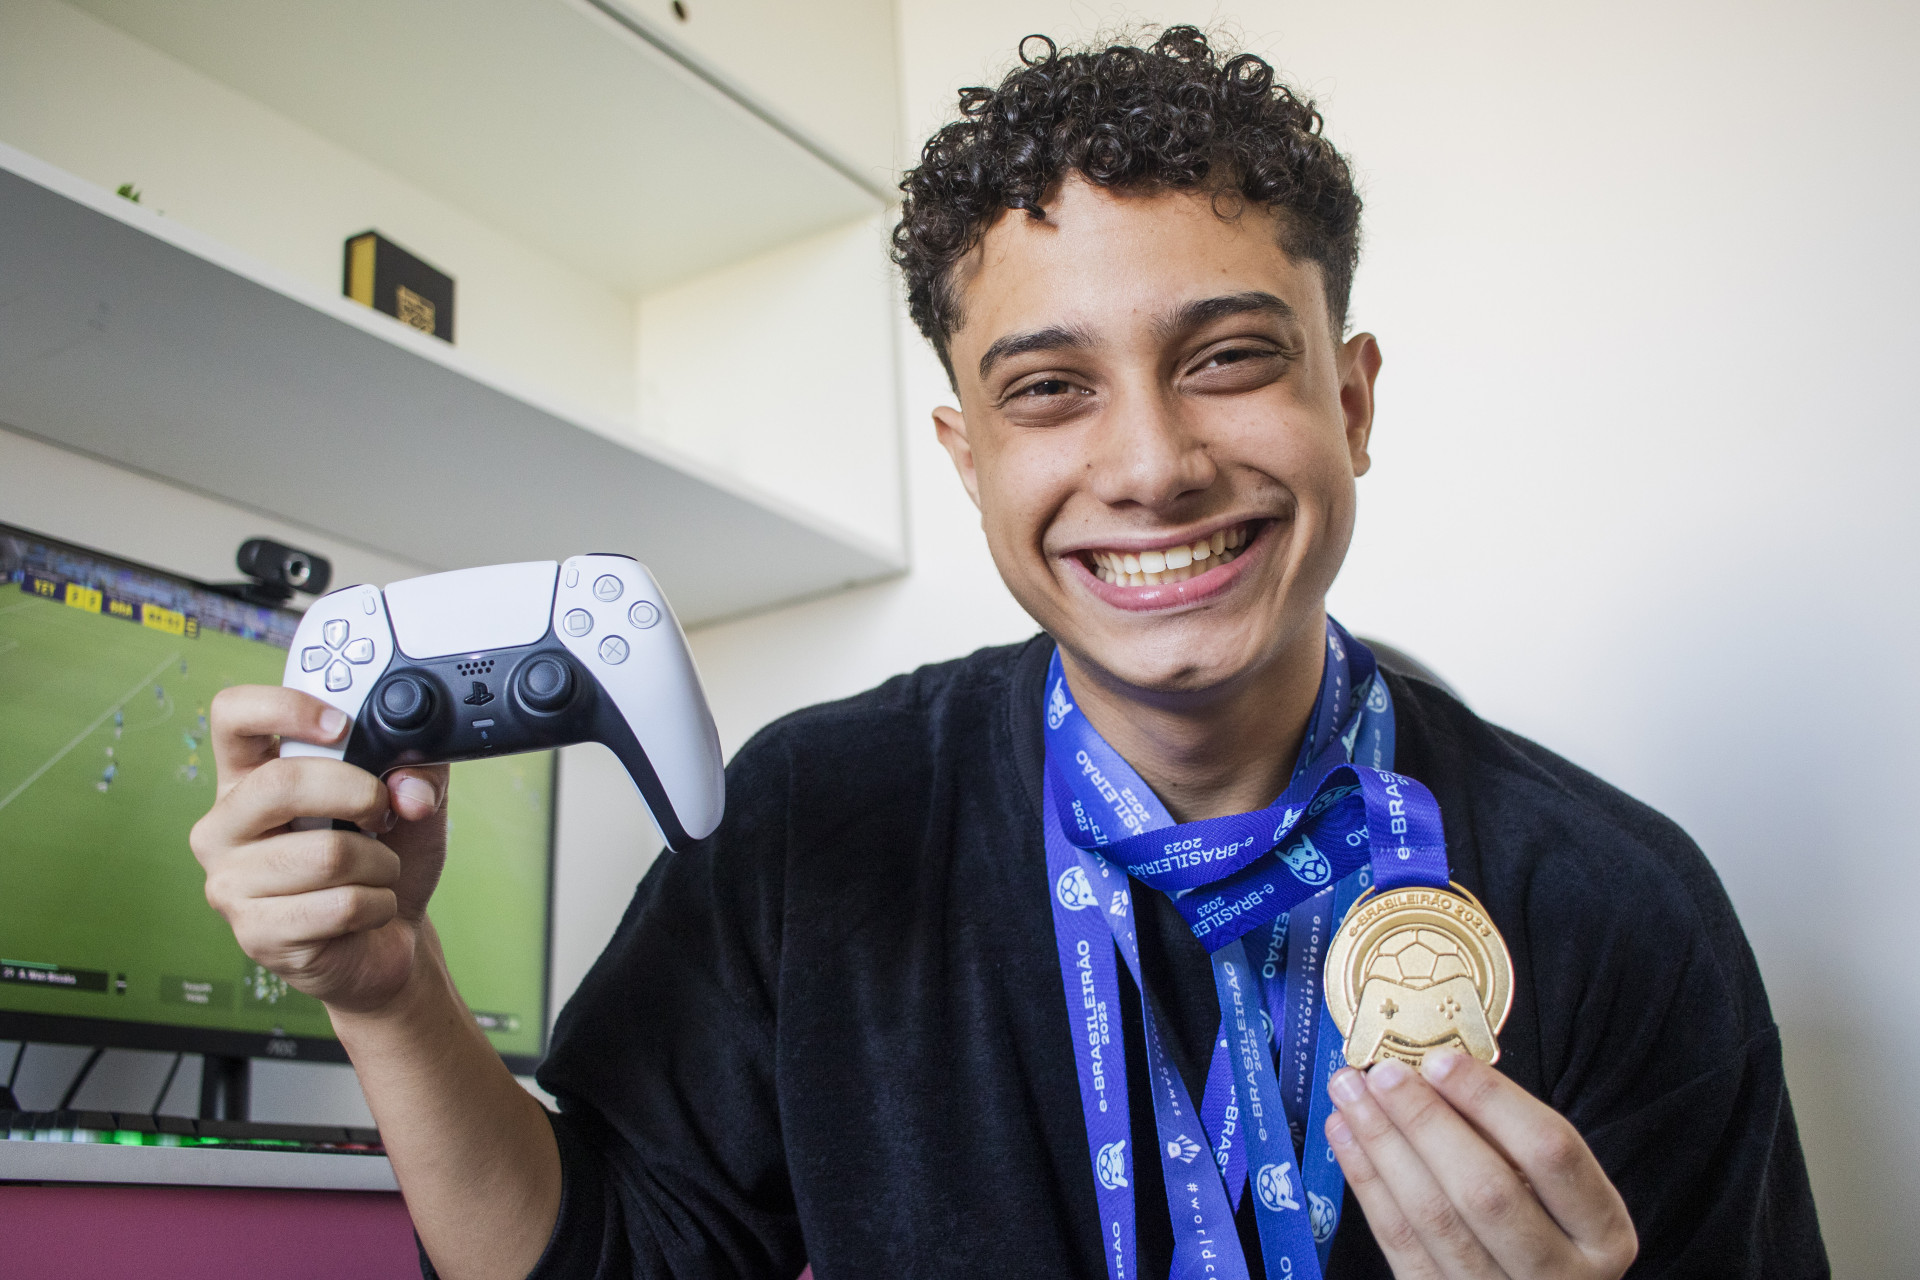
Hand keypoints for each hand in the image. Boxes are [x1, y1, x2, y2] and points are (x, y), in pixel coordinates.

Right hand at [189, 685, 449, 1013]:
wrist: (387, 939)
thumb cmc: (384, 859)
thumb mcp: (412, 800)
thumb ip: (419, 770)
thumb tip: (408, 786)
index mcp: (250, 776)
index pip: (233, 715)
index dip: (284, 707)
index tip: (340, 725)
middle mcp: (225, 825)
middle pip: (280, 783)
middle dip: (357, 793)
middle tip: (383, 811)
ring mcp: (231, 883)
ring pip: (326, 854)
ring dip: (380, 863)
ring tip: (378, 871)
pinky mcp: (256, 933)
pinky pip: (340, 906)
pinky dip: (378, 904)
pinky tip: (368, 910)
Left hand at [1325, 1051, 1636, 1279]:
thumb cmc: (1544, 1224)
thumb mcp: (1556, 1189)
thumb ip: (1510, 1138)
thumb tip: (1435, 1074)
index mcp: (1603, 1233)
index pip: (1551, 1153)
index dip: (1493, 1102)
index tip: (1440, 1061)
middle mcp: (1560, 1277)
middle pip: (1486, 1192)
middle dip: (1426, 1123)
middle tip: (1382, 1074)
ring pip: (1433, 1218)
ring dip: (1383, 1145)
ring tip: (1349, 1093)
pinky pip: (1399, 1243)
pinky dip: (1367, 1183)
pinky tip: (1344, 1136)